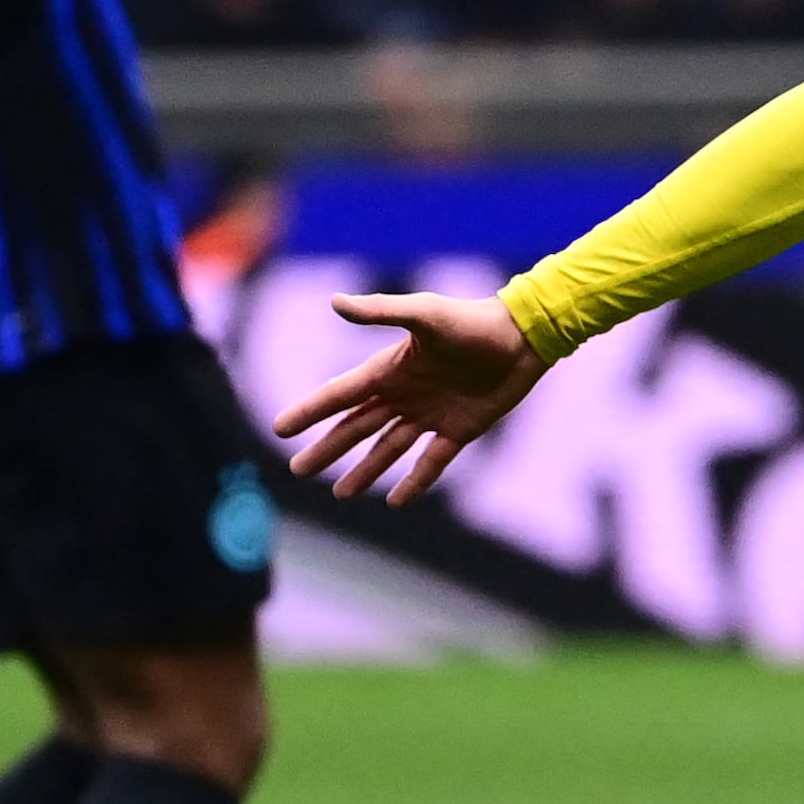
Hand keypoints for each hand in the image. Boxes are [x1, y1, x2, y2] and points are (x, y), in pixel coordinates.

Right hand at [276, 289, 544, 505]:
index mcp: (389, 370)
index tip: (280, 430)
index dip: (310, 412)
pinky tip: (395, 501)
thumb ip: (381, 312)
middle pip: (356, 427)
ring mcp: (431, 414)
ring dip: (364, 470)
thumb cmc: (473, 321)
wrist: (523, 337)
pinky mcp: (460, 429)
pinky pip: (431, 461)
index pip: (339, 395)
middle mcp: (405, 395)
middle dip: (327, 449)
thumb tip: (335, 302)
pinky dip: (414, 481)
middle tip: (298, 469)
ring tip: (339, 493)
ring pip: (387, 448)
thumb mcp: (424, 314)